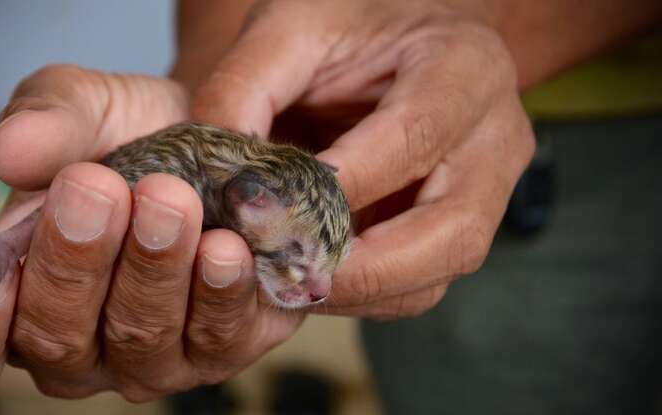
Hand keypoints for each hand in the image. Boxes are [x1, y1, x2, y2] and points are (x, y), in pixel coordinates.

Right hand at [0, 65, 302, 412]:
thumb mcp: (84, 106)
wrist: (217, 135)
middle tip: (96, 187)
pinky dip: (219, 291)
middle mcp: (77, 348)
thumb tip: (10, 150)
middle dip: (74, 263)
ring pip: (139, 340)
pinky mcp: (221, 348)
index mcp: (14, 304)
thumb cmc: (130, 134)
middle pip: (55, 341)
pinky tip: (225, 247)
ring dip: (152, 269)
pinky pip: (217, 338)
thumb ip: (45, 121)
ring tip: (169, 199)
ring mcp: (150, 359)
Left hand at [190, 0, 535, 317]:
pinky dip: (368, 292)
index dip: (344, 187)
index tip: (272, 215)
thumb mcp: (291, 27)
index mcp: (465, 68)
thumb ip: (244, 87)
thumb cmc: (352, 24)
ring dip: (364, 291)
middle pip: (451, 231)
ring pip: (442, 269)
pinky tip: (314, 277)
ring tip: (290, 282)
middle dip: (363, 269)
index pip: (413, 139)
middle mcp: (495, 136)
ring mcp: (489, 188)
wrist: (401, 38)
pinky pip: (425, 280)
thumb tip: (212, 173)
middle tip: (285, 275)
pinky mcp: (464, 223)